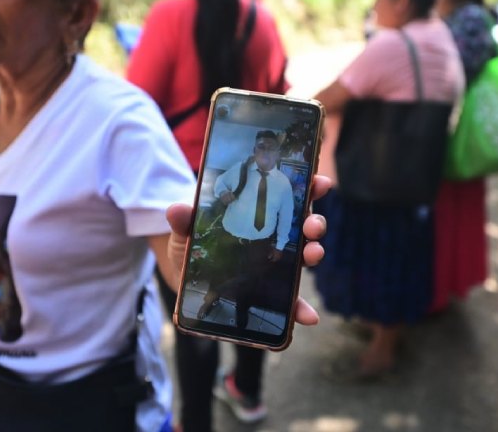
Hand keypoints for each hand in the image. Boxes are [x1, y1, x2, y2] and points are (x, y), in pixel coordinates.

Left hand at [166, 174, 330, 325]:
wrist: (185, 278)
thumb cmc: (191, 244)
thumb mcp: (185, 228)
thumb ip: (184, 219)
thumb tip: (177, 209)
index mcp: (259, 211)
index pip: (289, 194)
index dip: (309, 186)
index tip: (319, 182)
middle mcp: (274, 234)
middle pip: (303, 224)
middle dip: (314, 222)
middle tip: (312, 226)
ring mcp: (276, 262)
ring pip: (304, 256)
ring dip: (314, 254)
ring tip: (313, 254)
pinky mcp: (271, 291)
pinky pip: (292, 301)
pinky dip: (303, 309)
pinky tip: (309, 316)